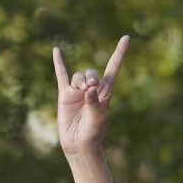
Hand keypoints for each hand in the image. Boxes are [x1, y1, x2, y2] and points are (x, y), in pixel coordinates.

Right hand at [52, 36, 128, 159]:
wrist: (79, 144)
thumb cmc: (93, 132)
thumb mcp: (99, 117)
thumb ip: (95, 101)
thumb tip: (89, 88)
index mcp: (106, 91)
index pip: (113, 67)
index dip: (119, 53)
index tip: (126, 38)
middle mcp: (92, 88)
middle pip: (91, 72)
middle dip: (91, 77)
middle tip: (90, 88)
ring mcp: (78, 91)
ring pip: (78, 77)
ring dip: (80, 82)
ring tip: (81, 93)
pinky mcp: (65, 95)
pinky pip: (61, 75)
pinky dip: (59, 63)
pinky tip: (56, 50)